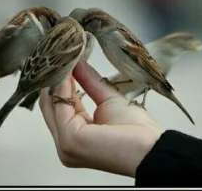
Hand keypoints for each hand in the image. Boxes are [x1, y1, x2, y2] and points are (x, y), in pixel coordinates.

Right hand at [38, 60, 163, 177]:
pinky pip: (61, 105)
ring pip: (52, 104)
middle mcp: (65, 143)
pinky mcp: (70, 138)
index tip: (64, 59)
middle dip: (55, 78)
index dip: (60, 82)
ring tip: (64, 57)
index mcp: (75, 136)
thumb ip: (89, 82)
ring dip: (57, 78)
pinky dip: (63, 86)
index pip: (59, 106)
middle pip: (50, 105)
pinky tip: (68, 70)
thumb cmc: (136, 131)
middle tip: (59, 54)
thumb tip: (77, 63)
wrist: (150, 148)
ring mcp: (65, 143)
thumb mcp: (107, 99)